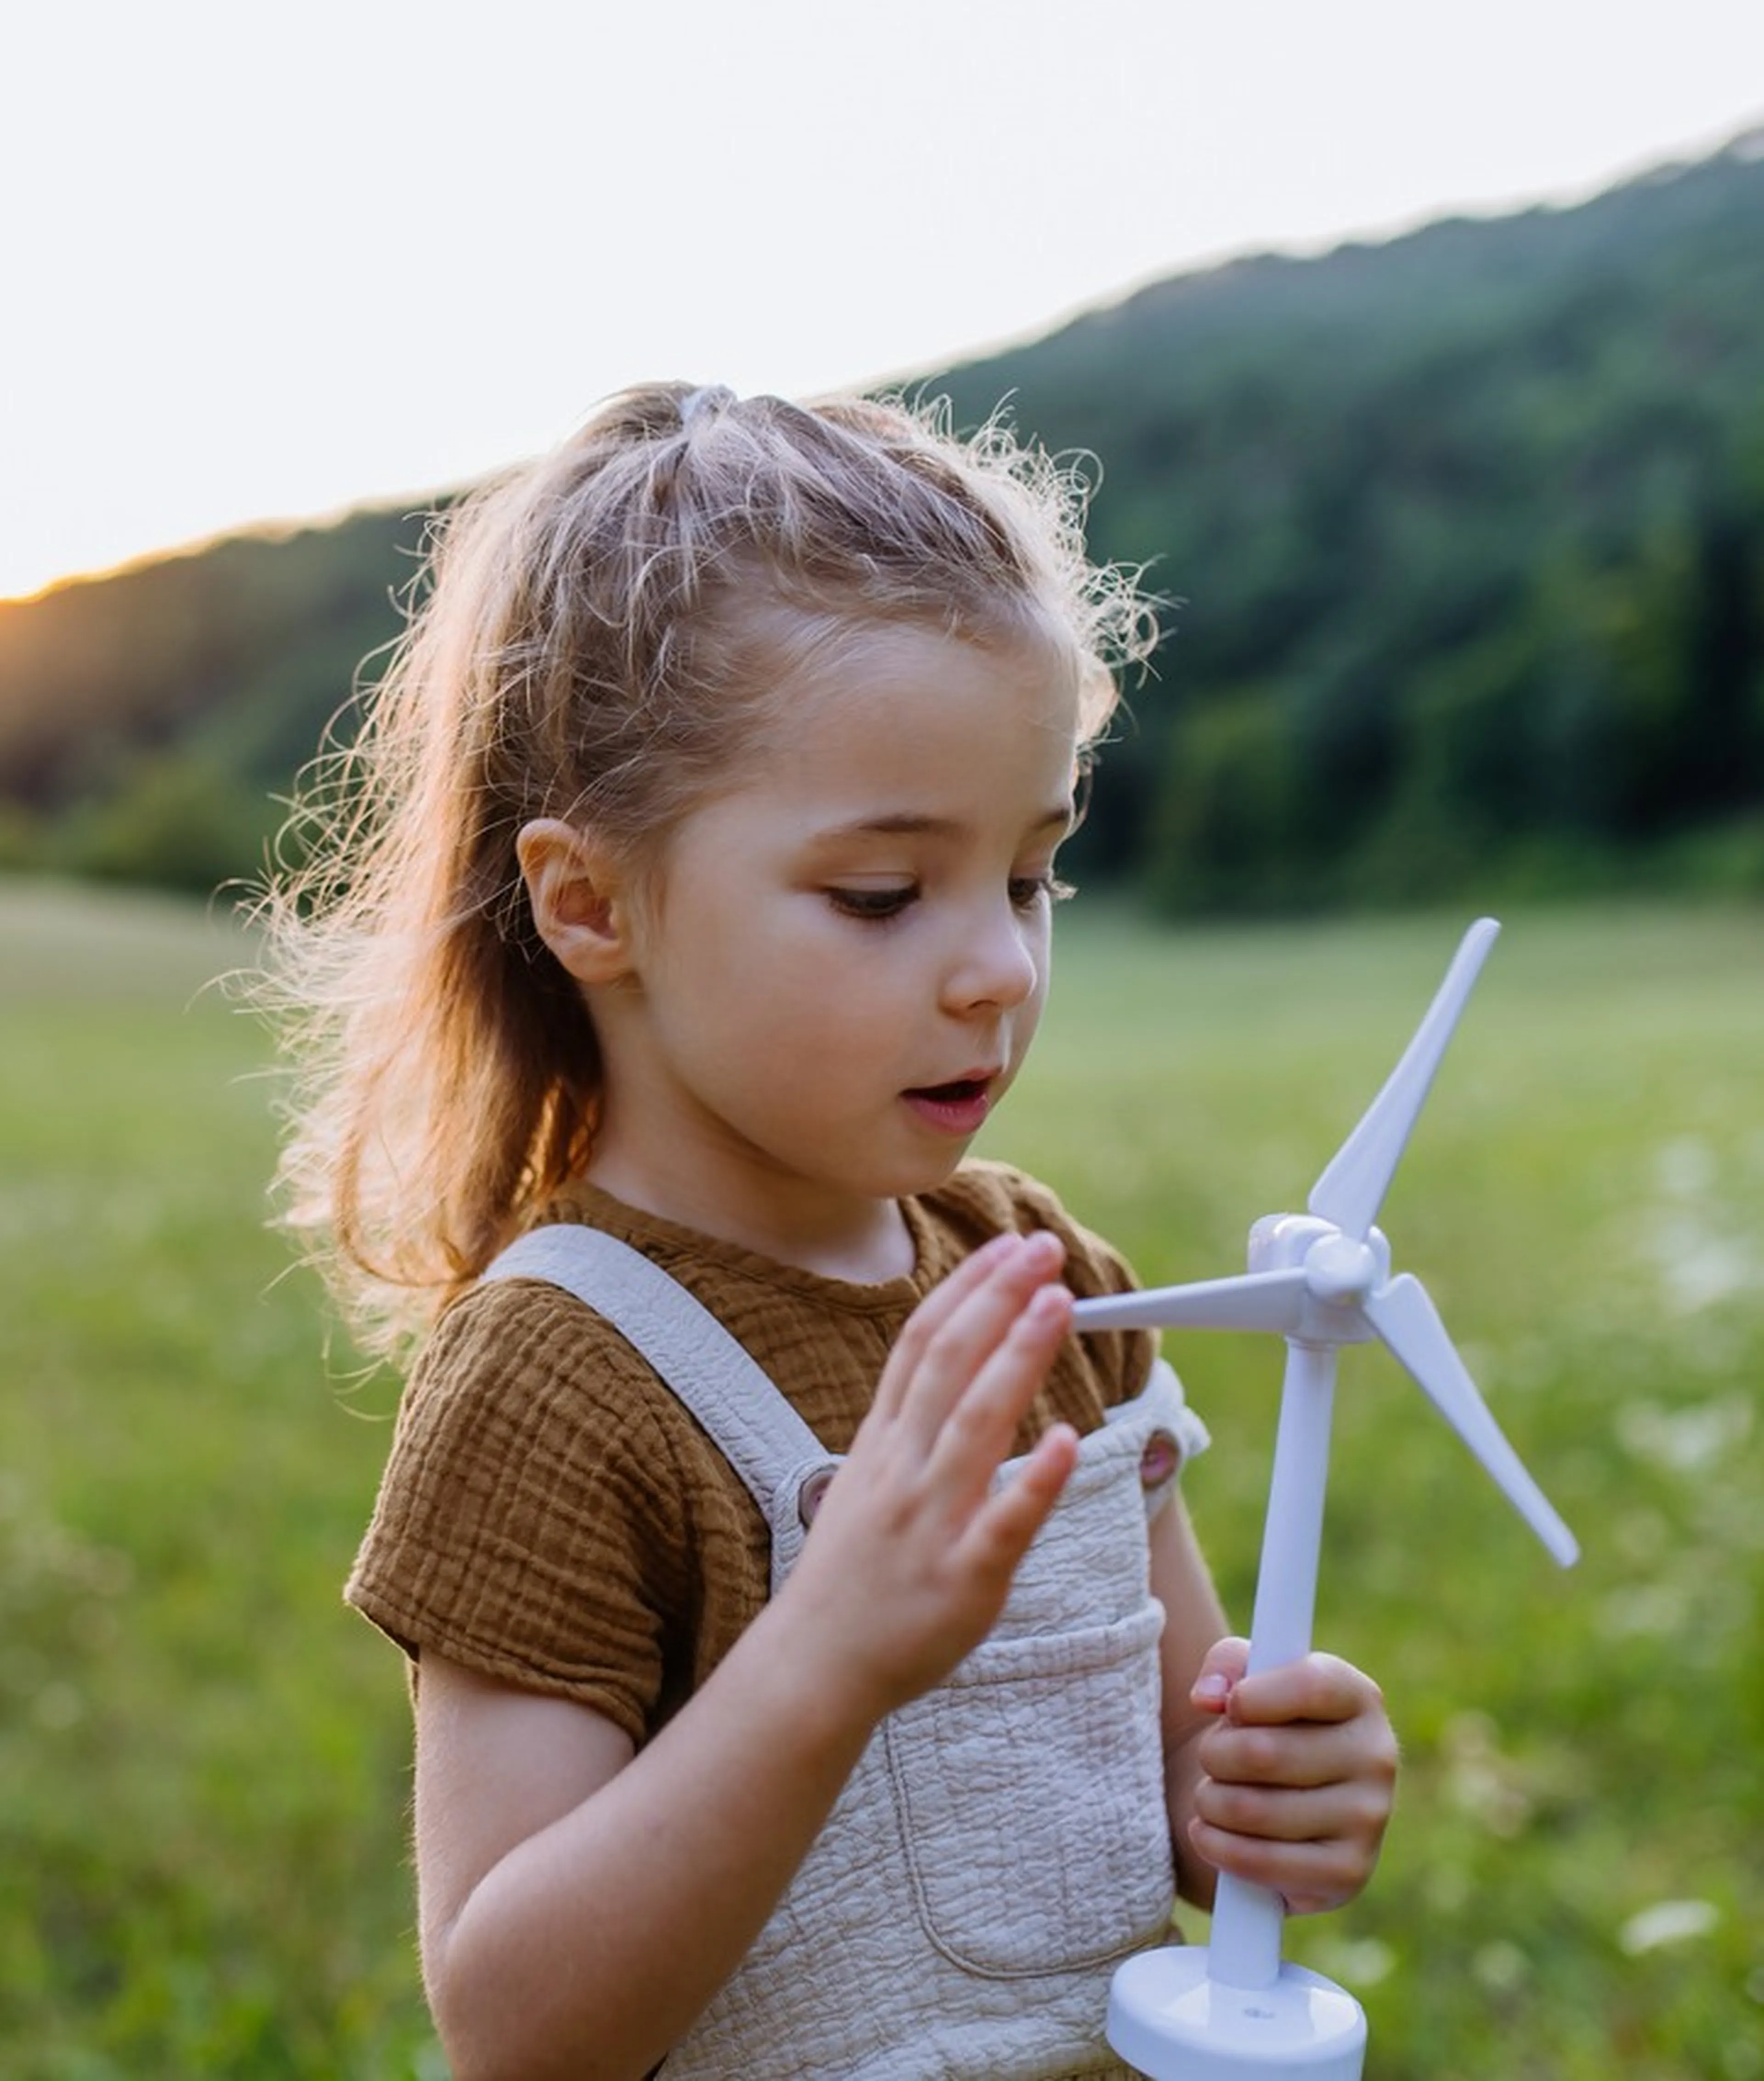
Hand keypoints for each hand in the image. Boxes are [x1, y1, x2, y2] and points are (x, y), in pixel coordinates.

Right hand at [775, 1230, 1080, 1723]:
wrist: (815, 1665)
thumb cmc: (852, 1574)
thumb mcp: (865, 1481)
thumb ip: (907, 1425)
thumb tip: (954, 1366)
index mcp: (883, 1443)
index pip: (923, 1344)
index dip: (966, 1289)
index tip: (1006, 1246)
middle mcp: (904, 1469)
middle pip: (950, 1365)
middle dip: (998, 1299)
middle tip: (1042, 1249)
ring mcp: (931, 1522)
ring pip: (975, 1424)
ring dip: (1018, 1358)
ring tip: (1059, 1304)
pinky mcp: (963, 1578)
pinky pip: (1003, 1523)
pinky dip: (1034, 1480)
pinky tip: (1067, 1439)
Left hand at [1185, 1637, 1397, 1915]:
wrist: (1279, 1802)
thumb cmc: (1261, 1726)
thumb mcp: (1246, 1678)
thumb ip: (1227, 1664)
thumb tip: (1208, 1696)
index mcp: (1359, 1698)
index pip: (1309, 1687)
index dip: (1251, 1697)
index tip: (1231, 1707)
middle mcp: (1375, 1757)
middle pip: (1263, 1752)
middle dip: (1214, 1755)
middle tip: (1210, 1758)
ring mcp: (1368, 1819)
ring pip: (1253, 1809)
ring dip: (1210, 1802)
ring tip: (1212, 1795)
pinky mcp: (1348, 1874)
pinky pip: (1261, 1862)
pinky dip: (1216, 1847)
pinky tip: (1208, 1833)